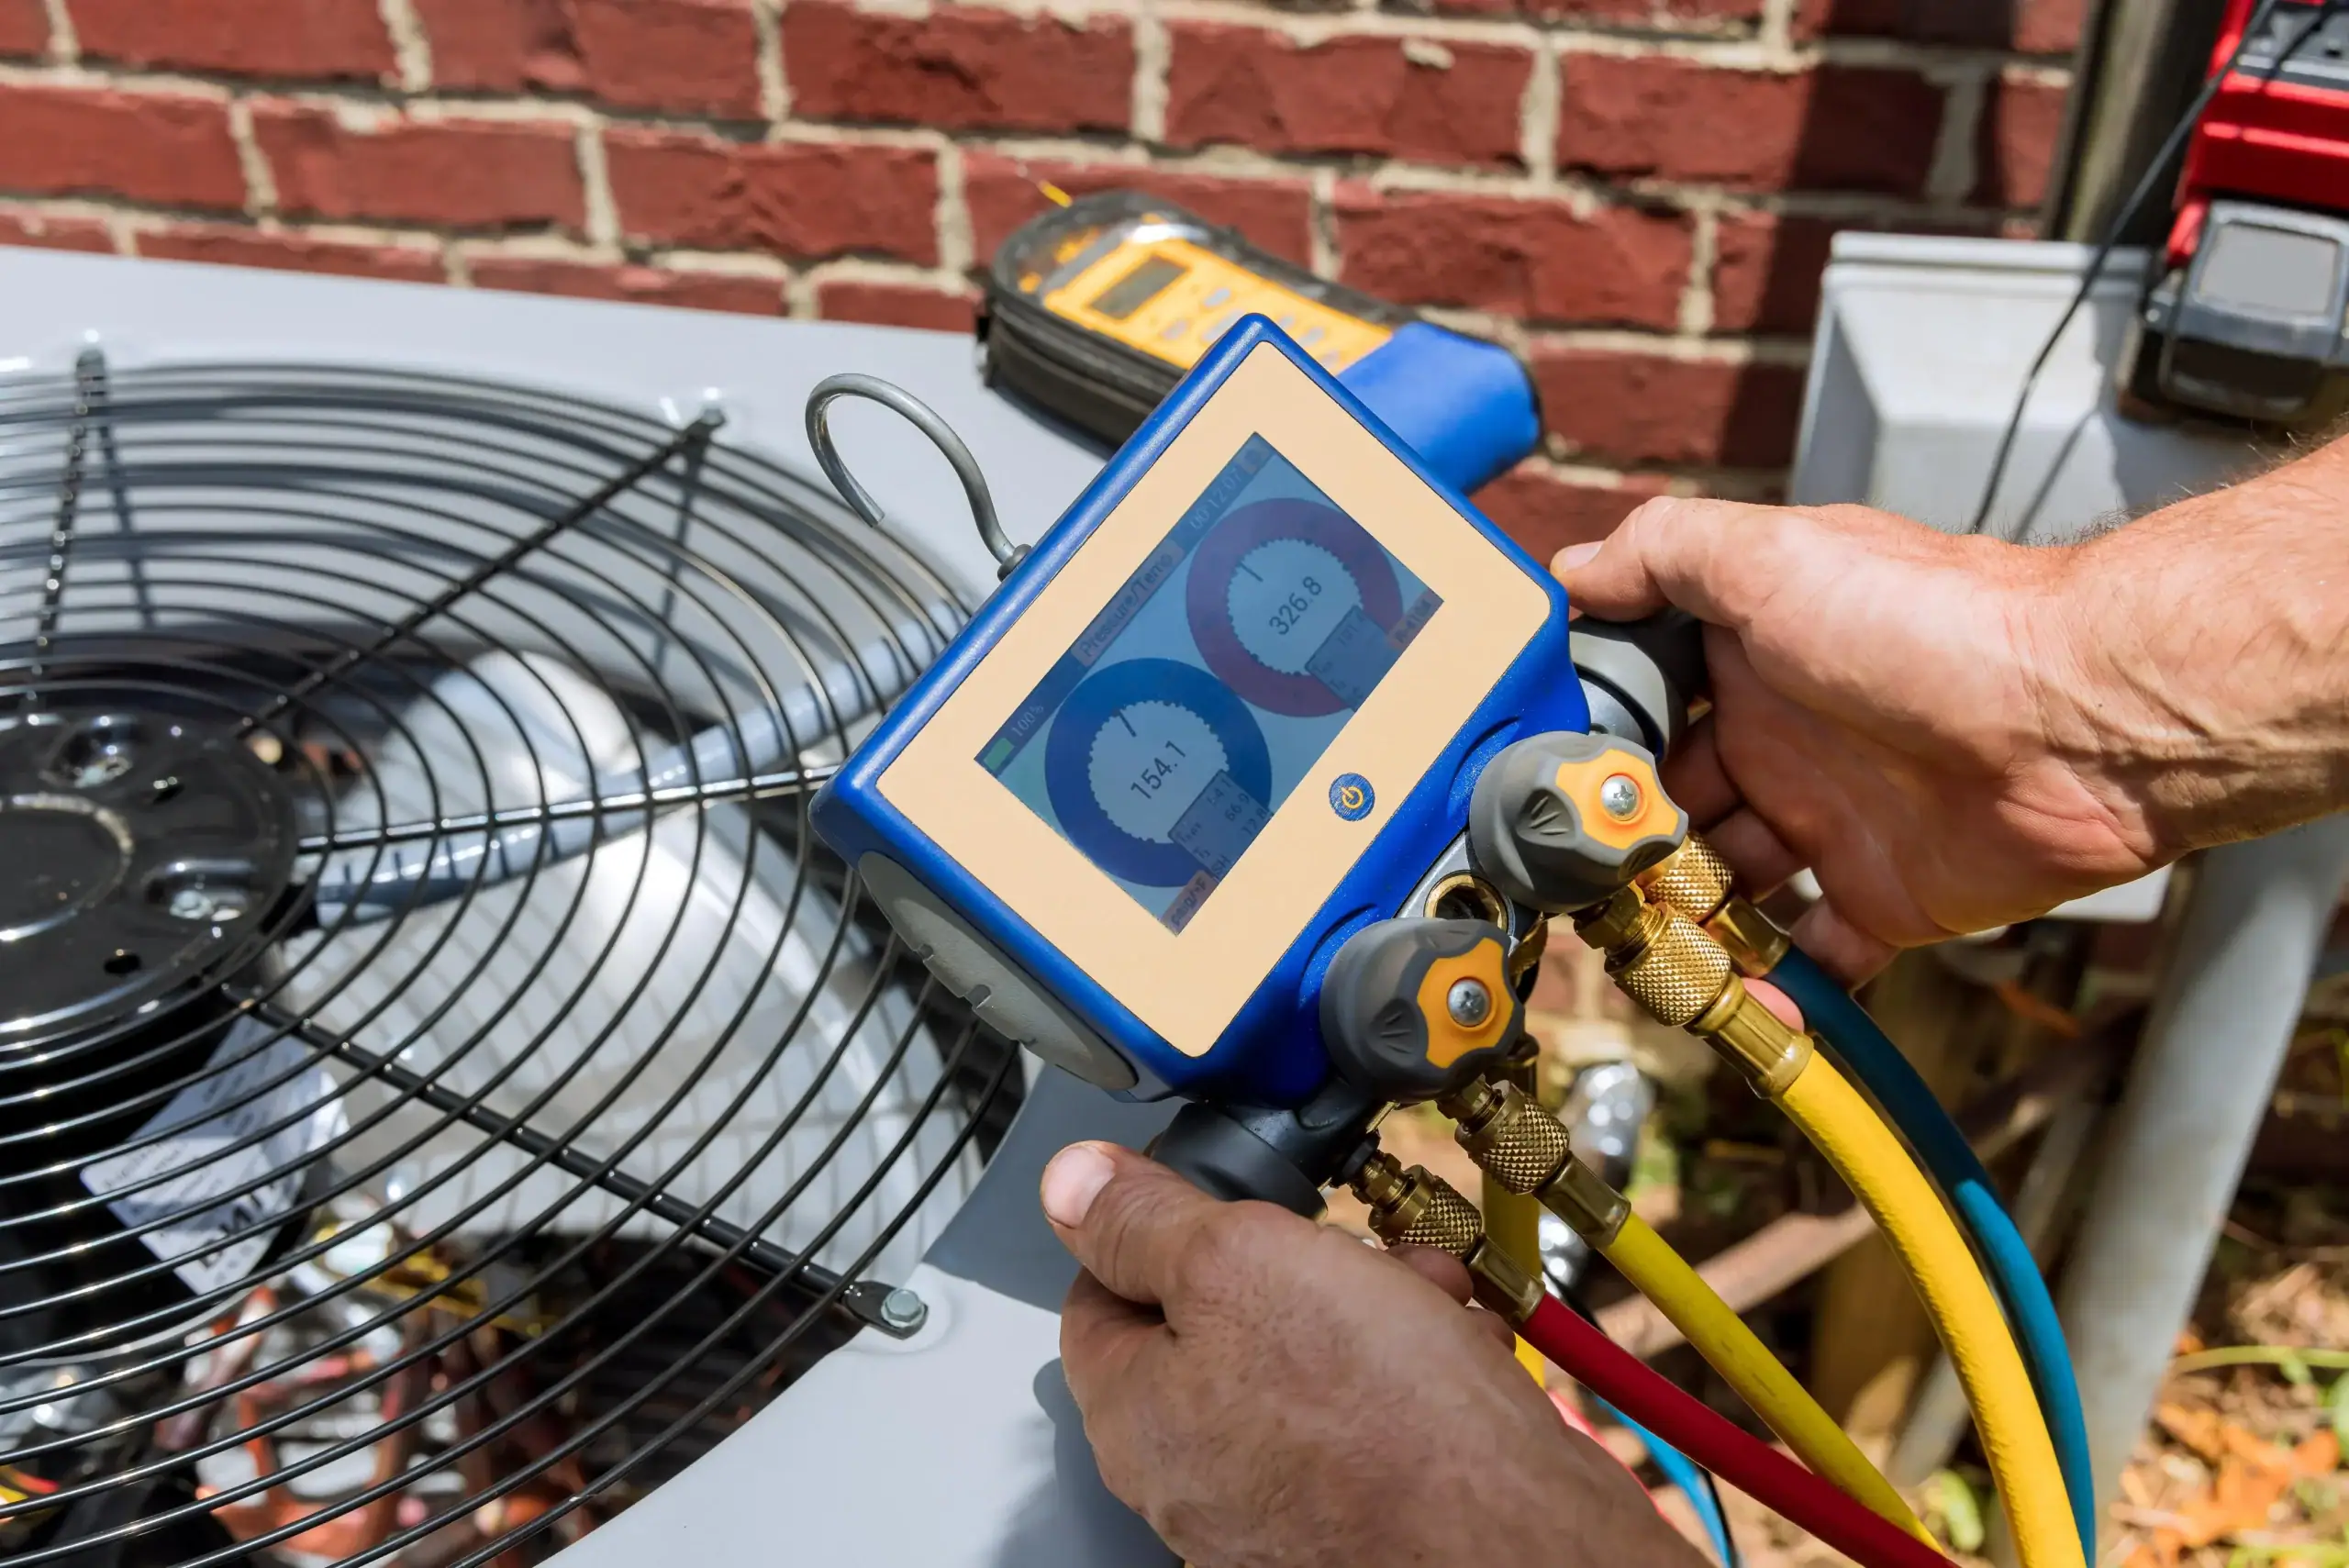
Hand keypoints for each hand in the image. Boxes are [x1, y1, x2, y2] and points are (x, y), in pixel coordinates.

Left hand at [1042, 1141, 1694, 1567]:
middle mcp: (1198, 1474)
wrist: (1524, 1541)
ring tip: (1421, 1294)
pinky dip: (1413, 1366)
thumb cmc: (1385, 1425)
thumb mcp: (1238, 1263)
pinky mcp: (1364, 1514)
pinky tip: (1454, 1349)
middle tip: (1343, 1248)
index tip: (1214, 1196)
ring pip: (1307, 1358)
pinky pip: (1371, 1412)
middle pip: (1217, 1321)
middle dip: (1295, 1262)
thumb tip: (1071, 1184)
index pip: (1101, 1293)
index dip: (1157, 1227)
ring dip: (1369, 1304)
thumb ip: (1144, 1222)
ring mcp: (1282, 1503)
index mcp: (1137, 1419)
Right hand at [1556, 498, 2167, 979]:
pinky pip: (1816, 956)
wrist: (2077, 717)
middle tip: (1580, 886)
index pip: (1645, 708)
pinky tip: (1732, 1001)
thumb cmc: (1932, 622)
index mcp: (1749, 662)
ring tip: (1635, 950)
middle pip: (1673, 810)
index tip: (1546, 789)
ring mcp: (1832, 824)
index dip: (1595, 747)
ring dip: (1680, 922)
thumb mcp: (1768, 555)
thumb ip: (1661, 553)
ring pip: (1727, 889)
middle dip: (1623, 849)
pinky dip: (1774, 988)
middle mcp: (1785, 742)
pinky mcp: (1885, 899)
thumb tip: (1570, 572)